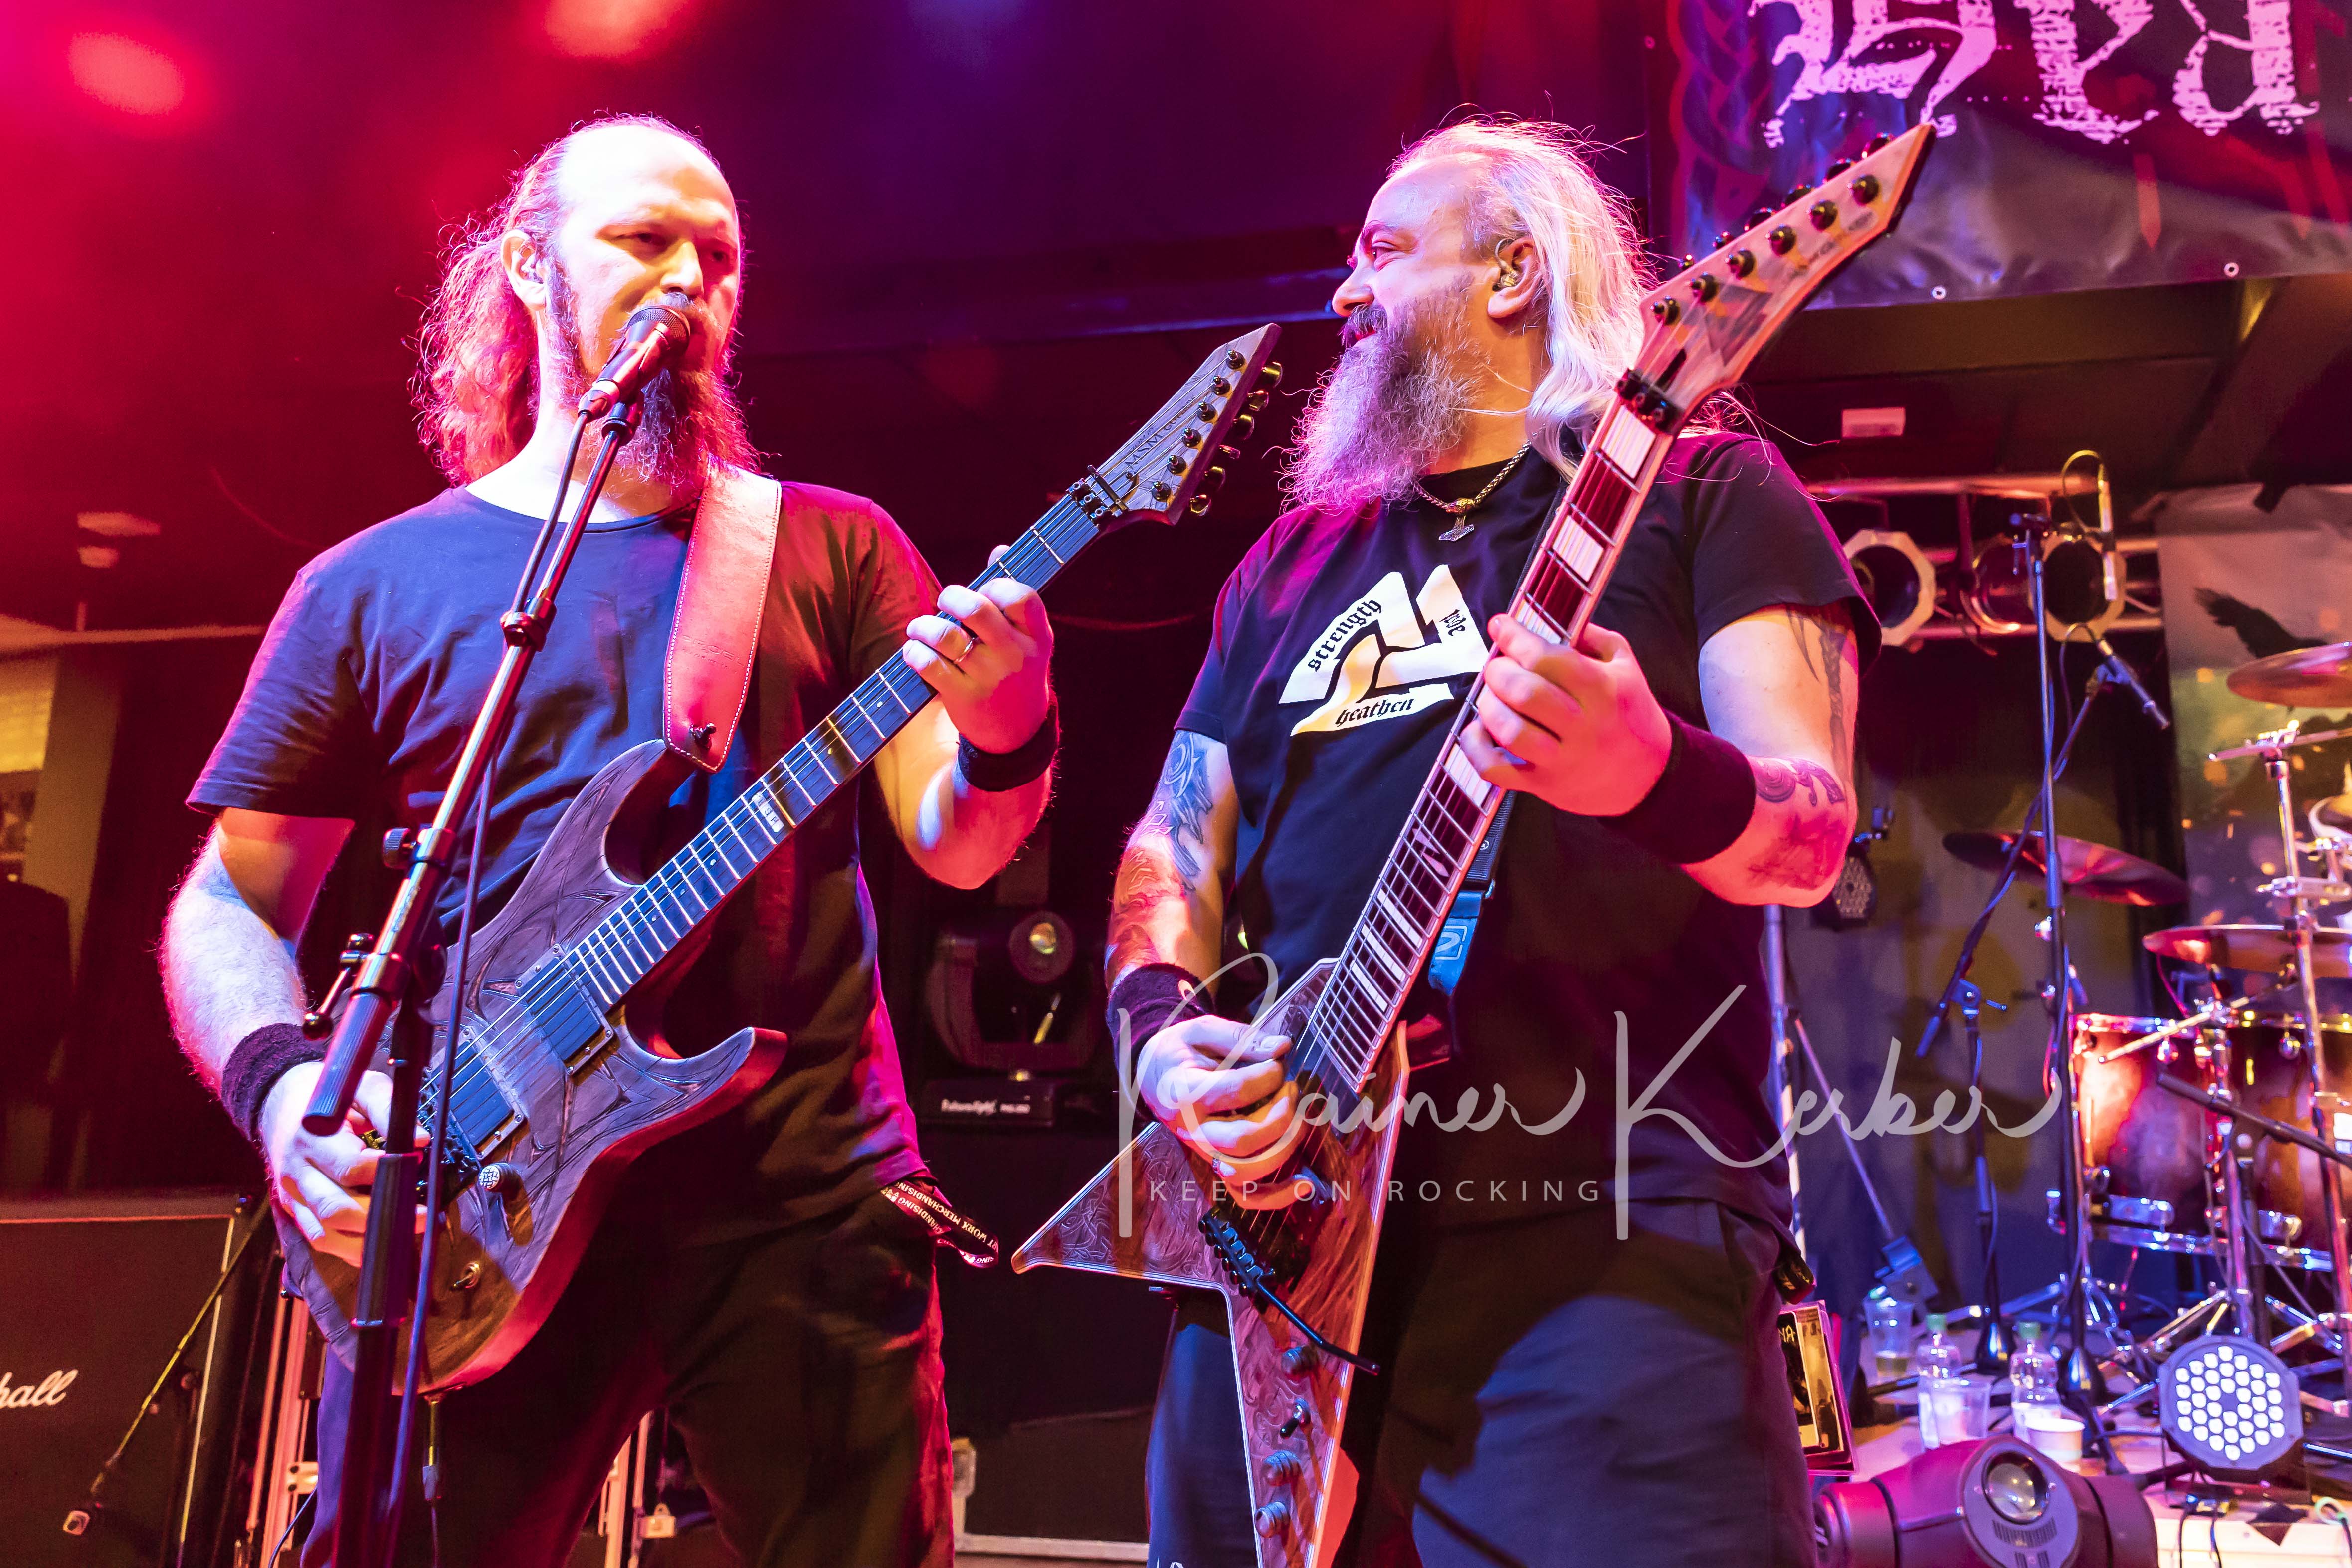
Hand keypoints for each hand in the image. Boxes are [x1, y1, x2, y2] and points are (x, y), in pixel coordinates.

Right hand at [260, 1062, 407, 1266]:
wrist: (279, 1103)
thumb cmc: (326, 1096)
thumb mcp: (360, 1087)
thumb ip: (387, 1109)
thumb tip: (419, 1140)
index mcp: (311, 1140)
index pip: (349, 1168)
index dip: (386, 1174)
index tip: (415, 1169)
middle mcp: (296, 1173)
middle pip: (335, 1209)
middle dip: (381, 1218)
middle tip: (420, 1216)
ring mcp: (292, 1196)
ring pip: (325, 1234)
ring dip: (366, 1243)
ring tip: (403, 1235)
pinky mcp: (294, 1210)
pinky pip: (319, 1240)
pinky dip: (348, 1249)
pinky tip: (377, 1243)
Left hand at [904, 554, 1053, 754]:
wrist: (1017, 733)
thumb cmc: (1017, 673)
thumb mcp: (1028, 638)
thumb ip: (1012, 596)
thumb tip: (999, 549)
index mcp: (1037, 636)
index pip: (1021, 596)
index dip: (996, 585)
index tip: (984, 591)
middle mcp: (1016, 656)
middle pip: (977, 609)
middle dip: (951, 597)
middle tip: (944, 601)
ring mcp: (990, 677)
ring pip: (946, 636)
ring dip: (923, 626)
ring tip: (919, 628)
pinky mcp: (965, 698)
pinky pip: (929, 664)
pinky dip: (914, 652)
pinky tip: (914, 651)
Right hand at [1137, 1015, 1302, 1185]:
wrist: (1152, 1076)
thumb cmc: (1179, 1051)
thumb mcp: (1202, 1031)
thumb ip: (1241, 1038)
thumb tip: (1283, 1047)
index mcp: (1183, 1092)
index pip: (1236, 1091)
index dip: (1268, 1075)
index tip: (1278, 1061)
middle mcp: (1191, 1130)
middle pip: (1242, 1139)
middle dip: (1281, 1114)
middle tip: (1291, 1088)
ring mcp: (1204, 1152)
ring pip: (1246, 1170)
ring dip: (1283, 1146)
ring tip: (1299, 1119)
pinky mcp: (1216, 1165)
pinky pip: (1243, 1195)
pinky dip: (1276, 1197)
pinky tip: (1304, 1184)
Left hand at [1458, 615, 1672, 816]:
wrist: (1651, 776)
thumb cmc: (1631, 715)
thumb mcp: (1626, 667)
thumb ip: (1593, 637)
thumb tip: (1549, 619)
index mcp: (1602, 690)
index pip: (1547, 658)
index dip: (1514, 638)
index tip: (1500, 625)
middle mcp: (1582, 726)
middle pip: (1524, 692)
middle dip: (1498, 671)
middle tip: (1498, 666)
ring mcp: (1561, 759)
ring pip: (1509, 731)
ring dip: (1489, 706)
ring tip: (1492, 696)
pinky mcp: (1543, 784)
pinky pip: (1496, 770)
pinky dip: (1476, 749)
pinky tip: (1477, 731)